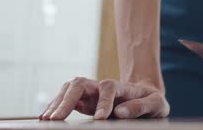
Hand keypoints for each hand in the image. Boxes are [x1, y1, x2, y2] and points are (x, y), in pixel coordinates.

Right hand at [39, 77, 169, 119]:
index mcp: (122, 87)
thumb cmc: (153, 101)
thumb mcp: (156, 104)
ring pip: (69, 89)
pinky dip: (56, 106)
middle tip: (57, 119)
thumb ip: (141, 106)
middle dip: (67, 99)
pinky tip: (47, 117)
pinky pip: (67, 100)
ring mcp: (92, 93)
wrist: (148, 98)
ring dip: (57, 102)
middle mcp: (103, 87)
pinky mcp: (86, 102)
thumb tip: (120, 112)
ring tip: (47, 119)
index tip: (100, 118)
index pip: (108, 88)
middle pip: (80, 83)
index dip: (103, 102)